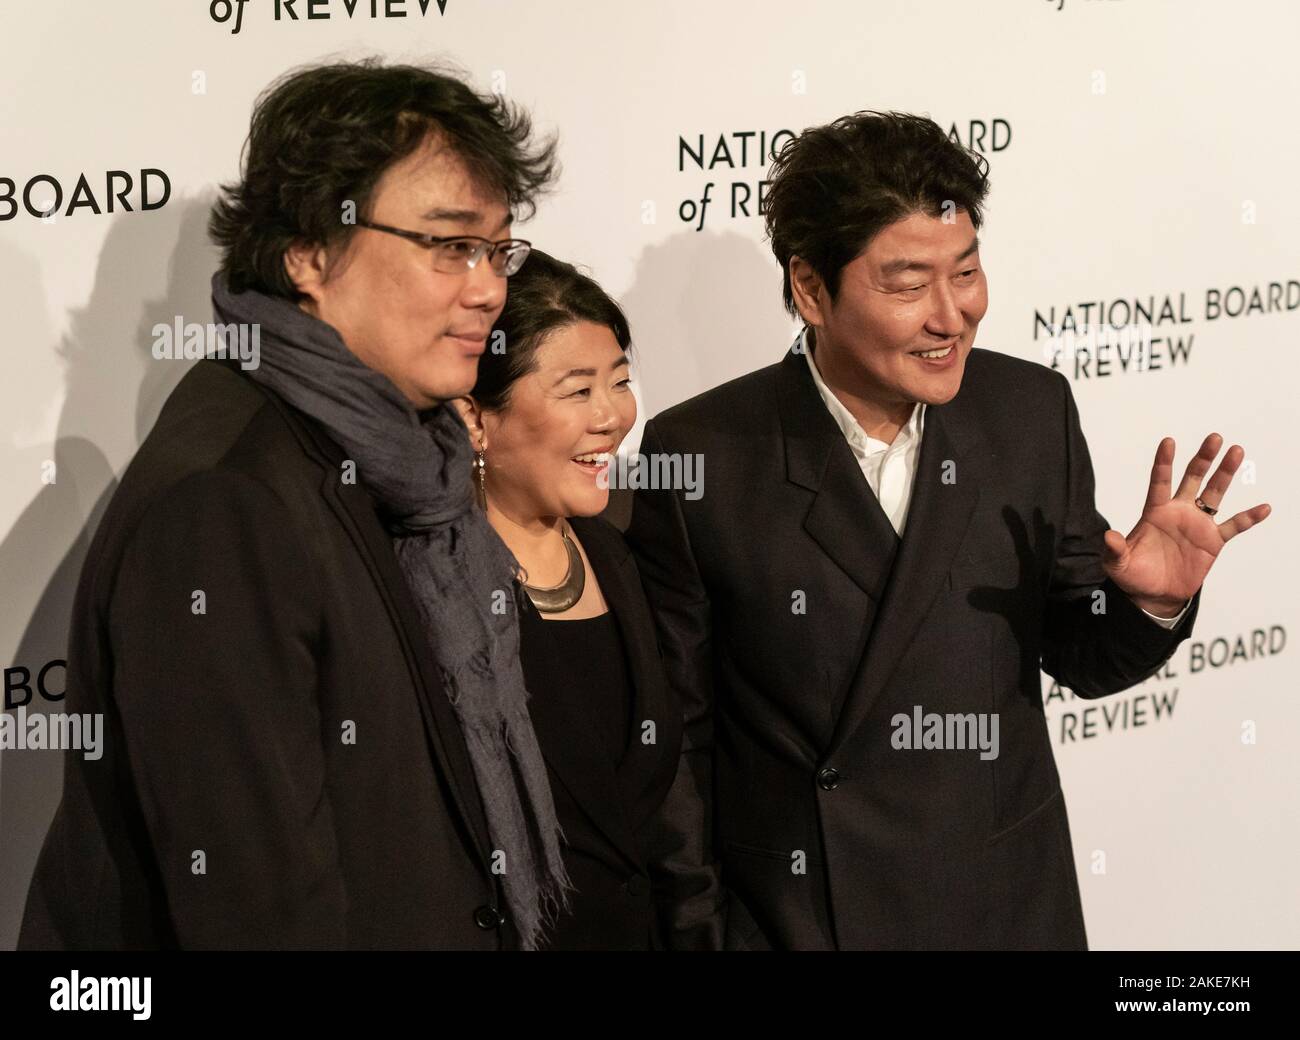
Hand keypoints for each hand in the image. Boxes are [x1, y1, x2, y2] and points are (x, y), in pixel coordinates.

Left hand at [1103, 433, 1270, 615]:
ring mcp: (1197, 525)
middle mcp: (1178, 512)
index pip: (1159, 482)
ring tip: (1236, 452)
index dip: (1163, 462)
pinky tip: (1263, 507)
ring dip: (1225, 474)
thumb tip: (1109, 537)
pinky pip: (1234, 526)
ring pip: (1215, 493)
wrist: (1154, 595)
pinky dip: (1249, 518)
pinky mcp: (1213, 541)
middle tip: (1215, 438)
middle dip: (1203, 458)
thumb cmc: (1133, 575)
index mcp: (1154, 512)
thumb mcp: (1117, 564)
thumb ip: (1114, 550)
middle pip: (1193, 479)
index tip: (1168, 441)